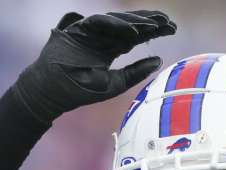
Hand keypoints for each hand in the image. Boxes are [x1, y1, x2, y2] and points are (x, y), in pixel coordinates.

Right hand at [13, 10, 176, 122]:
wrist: (52, 92)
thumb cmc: (81, 90)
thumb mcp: (115, 83)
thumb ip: (135, 72)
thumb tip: (159, 60)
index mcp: (110, 49)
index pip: (135, 36)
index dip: (154, 31)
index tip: (173, 29)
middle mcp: (101, 37)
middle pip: (129, 25)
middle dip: (149, 21)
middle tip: (169, 21)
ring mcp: (90, 32)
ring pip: (116, 20)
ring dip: (136, 21)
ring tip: (156, 24)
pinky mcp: (78, 29)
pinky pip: (99, 22)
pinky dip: (116, 25)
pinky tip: (133, 31)